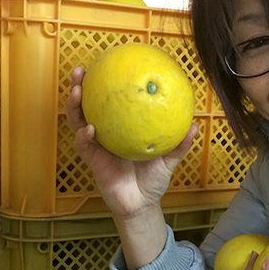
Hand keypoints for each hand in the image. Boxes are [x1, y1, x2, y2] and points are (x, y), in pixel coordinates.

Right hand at [66, 67, 197, 218]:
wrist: (141, 204)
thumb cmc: (152, 180)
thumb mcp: (169, 159)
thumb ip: (179, 143)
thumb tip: (194, 126)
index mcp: (121, 128)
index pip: (109, 101)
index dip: (103, 84)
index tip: (104, 64)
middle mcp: (105, 133)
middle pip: (87, 105)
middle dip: (79, 87)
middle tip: (80, 71)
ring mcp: (96, 145)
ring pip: (78, 121)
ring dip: (74, 106)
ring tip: (77, 92)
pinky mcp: (92, 160)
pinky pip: (84, 145)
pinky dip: (84, 135)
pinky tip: (89, 128)